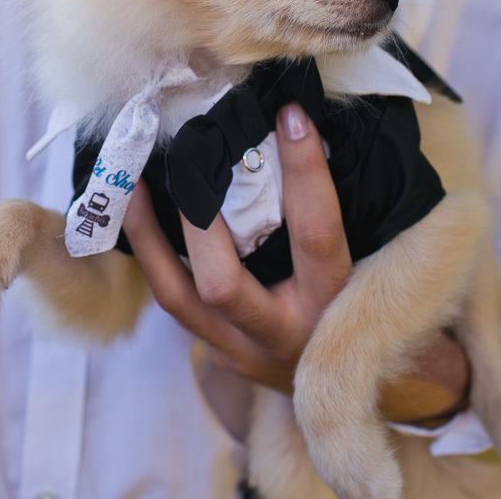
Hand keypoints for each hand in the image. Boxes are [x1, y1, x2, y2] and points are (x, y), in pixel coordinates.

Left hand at [123, 101, 469, 421]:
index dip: (305, 172)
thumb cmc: (365, 307)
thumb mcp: (369, 265)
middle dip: (199, 222)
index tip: (290, 115)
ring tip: (131, 184)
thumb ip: (337, 213)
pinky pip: (173, 300)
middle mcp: (283, 333)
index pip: (316, 233)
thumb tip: (305, 129)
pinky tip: (136, 213)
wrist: (357, 385)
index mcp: (334, 303)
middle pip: (223, 285)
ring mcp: (242, 349)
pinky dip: (153, 254)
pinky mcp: (219, 351)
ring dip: (149, 237)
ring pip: (178, 297)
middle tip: (187, 161)